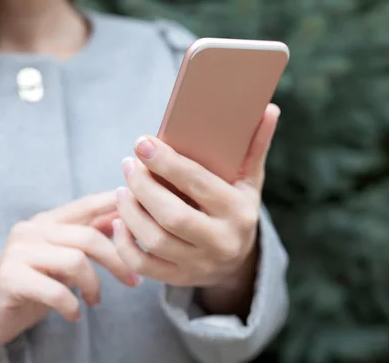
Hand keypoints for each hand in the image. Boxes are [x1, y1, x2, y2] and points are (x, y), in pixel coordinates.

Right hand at [0, 192, 141, 351]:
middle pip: (89, 236)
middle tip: (134, 281)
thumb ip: (91, 237)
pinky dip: (71, 304)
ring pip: (75, 260)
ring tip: (96, 301)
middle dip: (117, 260)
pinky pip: (54, 289)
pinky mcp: (10, 277)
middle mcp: (32, 229)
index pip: (88, 204)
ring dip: (94, 285)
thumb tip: (128, 218)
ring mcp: (18, 252)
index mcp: (48, 220)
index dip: (117, 204)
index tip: (145, 212)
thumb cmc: (36, 283)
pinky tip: (76, 314)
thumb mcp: (66, 257)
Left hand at [113, 104, 279, 314]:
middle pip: (172, 215)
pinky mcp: (180, 279)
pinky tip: (120, 221)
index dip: (167, 163)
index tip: (142, 143)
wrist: (236, 260)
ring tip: (123, 188)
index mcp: (239, 212)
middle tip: (129, 164)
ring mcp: (200, 264)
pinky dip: (125, 244)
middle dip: (144, 187)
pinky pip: (144, 265)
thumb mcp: (250, 180)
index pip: (199, 184)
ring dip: (131, 212)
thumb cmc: (237, 207)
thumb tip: (269, 108)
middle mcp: (222, 241)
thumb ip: (255, 145)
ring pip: (155, 240)